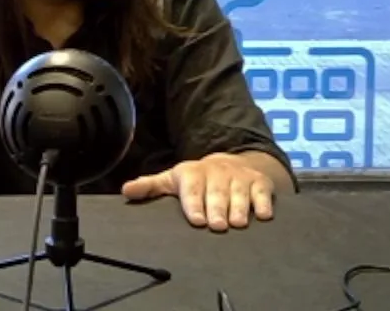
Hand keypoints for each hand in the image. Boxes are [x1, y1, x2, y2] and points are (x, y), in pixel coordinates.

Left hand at [121, 153, 274, 230]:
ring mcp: (240, 177)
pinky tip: (263, 215)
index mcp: (193, 173)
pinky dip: (264, 203)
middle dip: (217, 208)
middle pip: (217, 192)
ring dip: (240, 208)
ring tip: (237, 224)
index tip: (196, 220)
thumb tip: (125, 191)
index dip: (194, 203)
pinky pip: (263, 192)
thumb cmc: (197, 180)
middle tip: (216, 225)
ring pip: (240, 193)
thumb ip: (150, 187)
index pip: (192, 188)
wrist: (232, 163)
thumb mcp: (173, 180)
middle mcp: (217, 173)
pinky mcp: (260, 183)